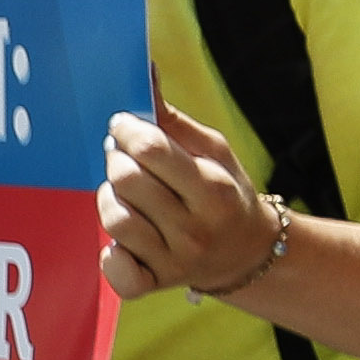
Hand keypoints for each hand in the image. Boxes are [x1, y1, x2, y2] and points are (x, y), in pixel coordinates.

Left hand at [101, 101, 279, 302]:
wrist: (248, 253)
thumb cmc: (226, 194)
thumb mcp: (215, 153)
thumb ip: (175, 122)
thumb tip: (145, 75)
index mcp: (214, 189)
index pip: (152, 150)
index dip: (127, 130)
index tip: (123, 125)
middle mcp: (195, 227)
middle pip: (126, 182)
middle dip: (117, 160)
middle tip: (124, 157)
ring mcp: (174, 259)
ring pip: (115, 220)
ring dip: (110, 199)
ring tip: (125, 194)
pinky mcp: (157, 284)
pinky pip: (117, 272)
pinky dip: (111, 254)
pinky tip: (122, 241)